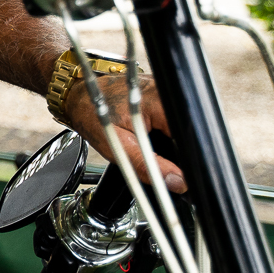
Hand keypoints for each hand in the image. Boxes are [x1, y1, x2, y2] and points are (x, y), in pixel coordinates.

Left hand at [58, 71, 186, 195]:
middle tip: (164, 163)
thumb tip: (177, 181)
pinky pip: (176, 118)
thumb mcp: (116, 147)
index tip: (181, 174)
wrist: (82, 96)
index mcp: (158, 102)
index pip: (190, 135)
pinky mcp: (165, 94)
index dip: (188, 159)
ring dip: (177, 142)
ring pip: (186, 125)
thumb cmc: (93, 117)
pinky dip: (170, 132)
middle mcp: (166, 92)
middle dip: (182, 152)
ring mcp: (167, 91)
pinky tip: (157, 137)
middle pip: (191, 130)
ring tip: (157, 147)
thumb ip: (146, 165)